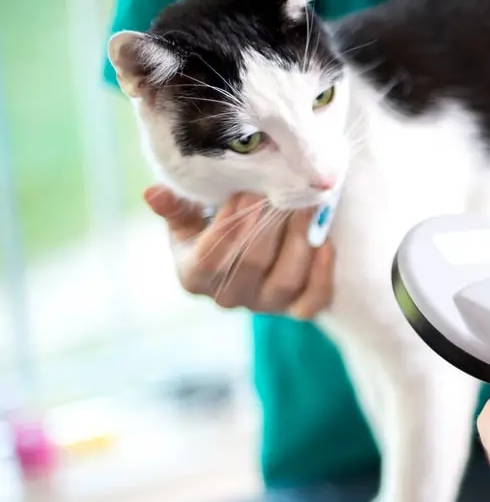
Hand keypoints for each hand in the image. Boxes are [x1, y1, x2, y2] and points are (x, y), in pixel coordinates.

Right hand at [143, 185, 333, 317]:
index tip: (245, 194)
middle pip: (252, 265)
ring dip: (300, 241)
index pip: (209, 260)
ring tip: (307, 206)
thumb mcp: (189, 215)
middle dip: (269, 226)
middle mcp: (228, 298)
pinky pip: (313, 300)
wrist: (245, 244)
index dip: (229, 228)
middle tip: (282, 192)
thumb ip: (175, 206)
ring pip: (286, 280)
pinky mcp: (296, 309)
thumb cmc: (211, 224)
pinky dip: (322, 273)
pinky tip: (326, 242)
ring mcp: (265, 306)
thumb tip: (152, 193)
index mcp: (194, 276)